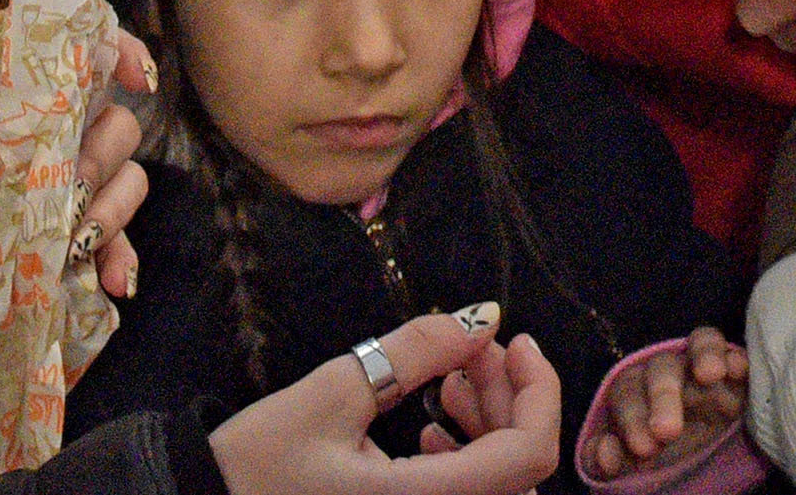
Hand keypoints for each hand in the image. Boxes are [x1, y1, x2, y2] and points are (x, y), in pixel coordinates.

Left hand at [77, 28, 156, 300]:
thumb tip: (136, 74)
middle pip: (121, 133)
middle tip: (69, 186)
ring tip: (80, 240)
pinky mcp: (76, 235)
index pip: (102, 54)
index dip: (125, 59)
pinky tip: (116, 282)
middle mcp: (73, 129)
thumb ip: (51, 57)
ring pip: (128, 187)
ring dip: (110, 212)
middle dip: (99, 159)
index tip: (137, 82)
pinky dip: (120, 260)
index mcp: (49, 90)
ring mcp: (78, 186)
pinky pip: (116, 244)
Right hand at [212, 317, 564, 494]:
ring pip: (497, 482)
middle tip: (470, 347)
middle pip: (520, 468)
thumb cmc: (256, 466)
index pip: (527, 457)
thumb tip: (482, 317)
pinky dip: (466, 453)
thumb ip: (414, 351)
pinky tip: (429, 422)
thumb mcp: (331, 392)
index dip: (539, 391)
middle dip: (507, 395)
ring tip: (446, 379)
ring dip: (488, 422)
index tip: (514, 341)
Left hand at [582, 328, 748, 476]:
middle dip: (664, 398)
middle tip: (667, 432)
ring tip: (710, 374)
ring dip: (704, 356)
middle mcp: (666, 371)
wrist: (693, 444)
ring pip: (700, 346)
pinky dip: (737, 357)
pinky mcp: (734, 371)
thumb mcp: (629, 457)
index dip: (632, 420)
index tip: (642, 449)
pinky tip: (739, 369)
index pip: (627, 394)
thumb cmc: (654, 445)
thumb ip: (606, 459)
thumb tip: (604, 454)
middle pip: (662, 371)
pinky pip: (734, 352)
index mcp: (634, 389)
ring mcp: (701, 366)